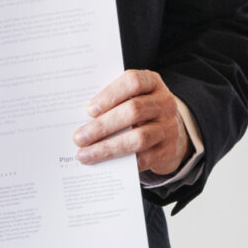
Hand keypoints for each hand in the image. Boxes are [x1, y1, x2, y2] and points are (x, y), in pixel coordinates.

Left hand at [74, 70, 189, 176]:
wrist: (167, 132)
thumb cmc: (138, 111)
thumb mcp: (129, 98)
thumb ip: (110, 102)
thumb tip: (79, 119)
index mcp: (152, 82)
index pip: (133, 82)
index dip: (110, 95)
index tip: (89, 110)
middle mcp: (164, 103)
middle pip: (134, 111)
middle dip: (102, 126)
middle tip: (79, 137)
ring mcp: (169, 127)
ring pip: (139, 137)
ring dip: (108, 147)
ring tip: (85, 154)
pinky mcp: (168, 150)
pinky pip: (144, 158)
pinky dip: (121, 162)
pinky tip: (104, 165)